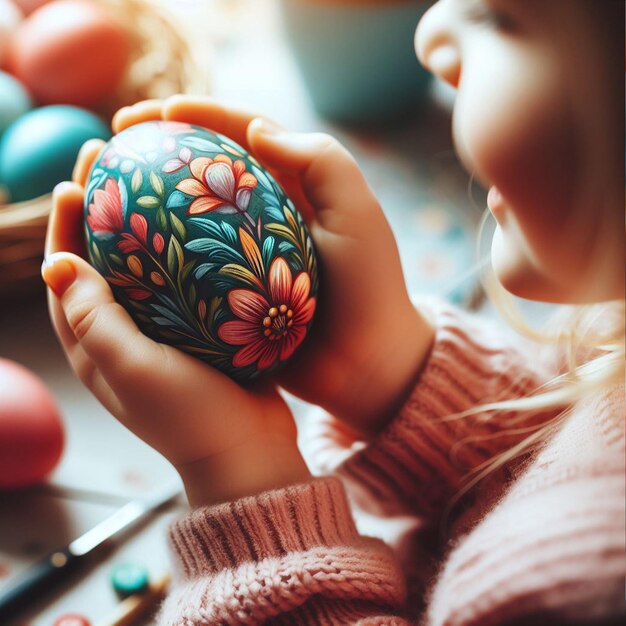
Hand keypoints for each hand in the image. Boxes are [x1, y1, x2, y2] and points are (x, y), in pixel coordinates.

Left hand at [43, 143, 309, 506]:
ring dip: (145, 225)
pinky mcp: (198, 334)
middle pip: (103, 263)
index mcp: (95, 347)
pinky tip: (205, 225)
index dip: (66, 227)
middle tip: (114, 164)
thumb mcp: (134, 370)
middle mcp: (122, 337)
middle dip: (102, 213)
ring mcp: (162, 335)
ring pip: (146, 269)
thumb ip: (94, 319)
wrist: (246, 452)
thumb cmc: (190, 418)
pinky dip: (186, 250)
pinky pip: (184, 282)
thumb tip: (55, 261)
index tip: (77, 180)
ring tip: (157, 182)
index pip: (66, 277)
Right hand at [110, 97, 433, 436]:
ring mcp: (242, 255)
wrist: (368, 363)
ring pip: (186, 216)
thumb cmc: (370, 287)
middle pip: (203, 169)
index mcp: (292, 187)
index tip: (157, 112)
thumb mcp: (357, 214)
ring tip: (104, 186)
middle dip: (158, 146)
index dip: (199, 115)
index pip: (240, 136)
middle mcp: (262, 215)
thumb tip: (255, 128)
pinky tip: (120, 248)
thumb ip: (320, 162)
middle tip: (114, 140)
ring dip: (146, 199)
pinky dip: (155, 254)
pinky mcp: (229, 293)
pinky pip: (185, 267)